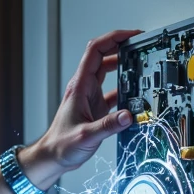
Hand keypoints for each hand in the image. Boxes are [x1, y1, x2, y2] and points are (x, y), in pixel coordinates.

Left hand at [22, 28, 140, 185]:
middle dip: (123, 47)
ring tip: (141, 65)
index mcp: (80, 86)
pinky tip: (135, 94)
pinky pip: (112, 91)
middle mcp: (85, 87)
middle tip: (141, 46)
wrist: (52, 157)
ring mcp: (90, 96)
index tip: (132, 36)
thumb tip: (128, 116)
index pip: (96, 50)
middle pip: (104, 56)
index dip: (114, 38)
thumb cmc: (61, 145)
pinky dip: (124, 89)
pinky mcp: (95, 107)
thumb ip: (108, 126)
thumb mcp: (86, 135)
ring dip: (124, 66)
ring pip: (108, 72)